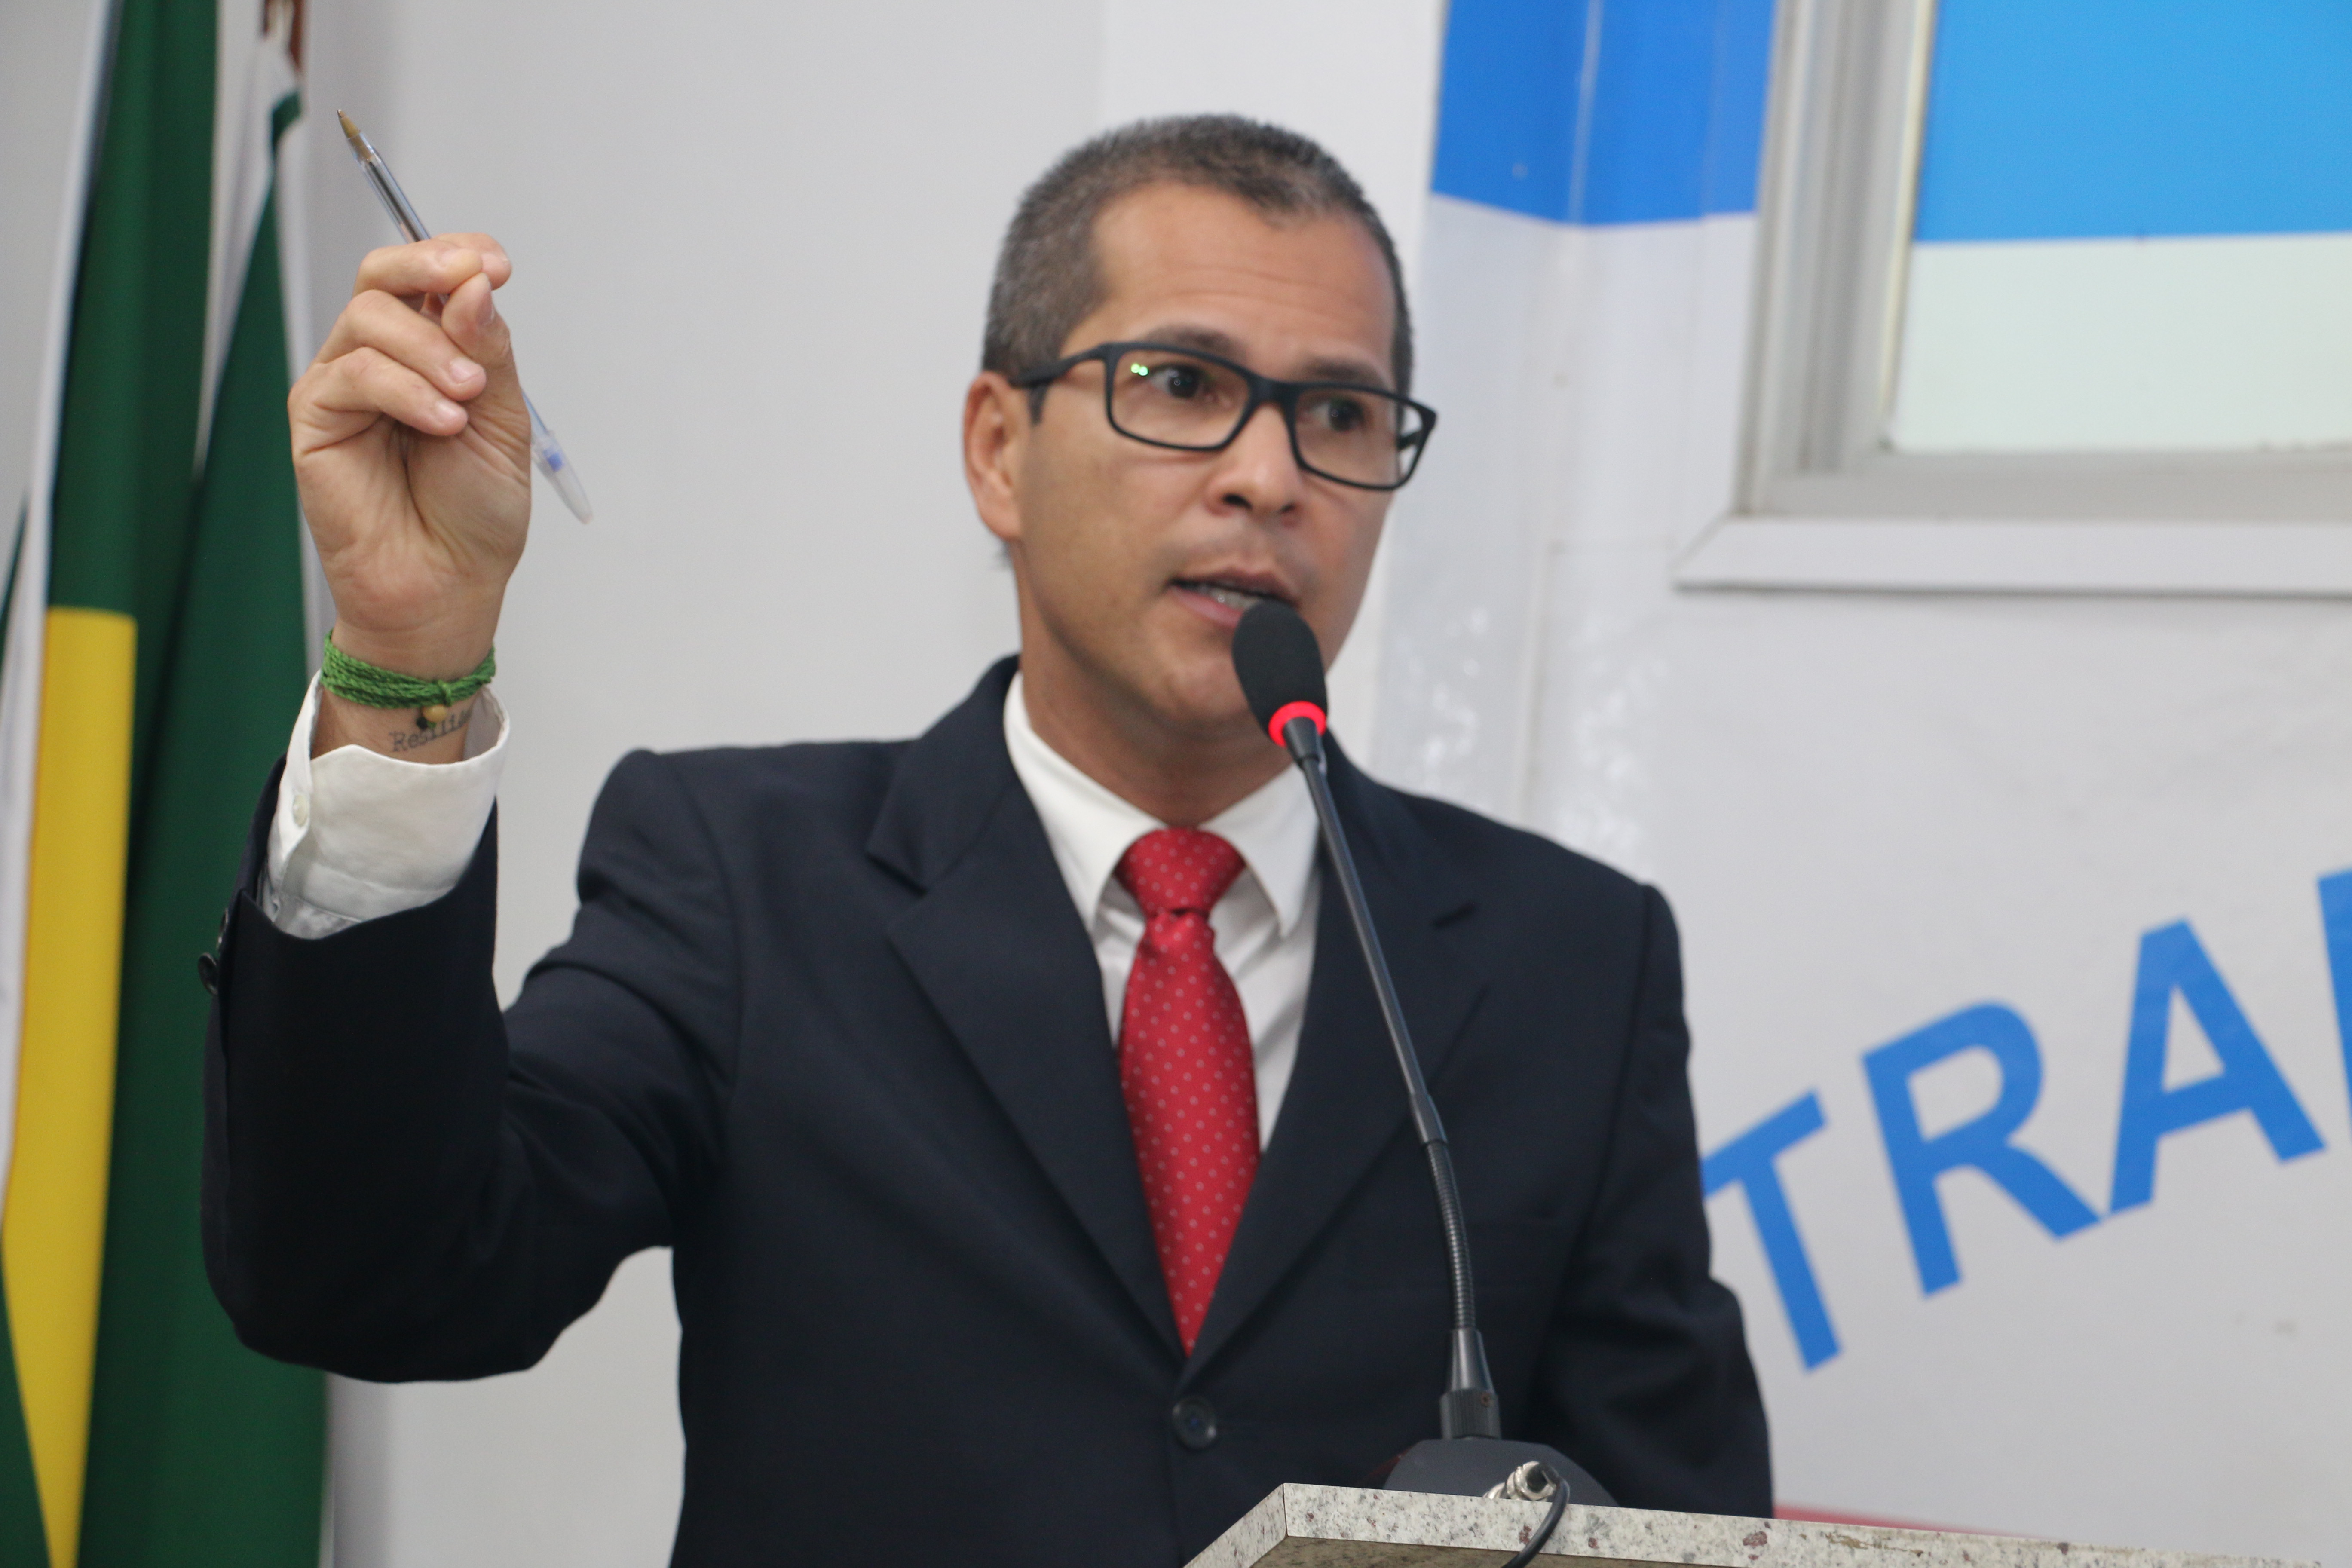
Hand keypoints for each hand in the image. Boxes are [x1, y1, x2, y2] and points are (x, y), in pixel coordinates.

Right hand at [291, 234, 530, 758]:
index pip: (429, 279)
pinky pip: (351, 373)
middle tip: (473, 283)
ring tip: (467, 400)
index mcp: (431, 352)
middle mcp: (382, 359)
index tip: (497, 265)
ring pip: (369, 318)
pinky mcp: (315, 418)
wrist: (448, 583)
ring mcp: (343, 385)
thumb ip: (488, 350)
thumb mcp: (501, 421)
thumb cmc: (475, 512)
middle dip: (428, 267)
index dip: (457, 256)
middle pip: (382, 276)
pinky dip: (403, 388)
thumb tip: (474, 284)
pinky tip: (441, 422)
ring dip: (429, 348)